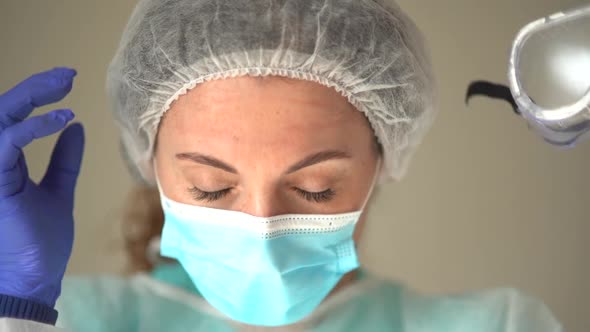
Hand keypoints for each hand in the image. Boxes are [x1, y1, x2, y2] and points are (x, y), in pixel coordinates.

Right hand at [0, 67, 83, 306]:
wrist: (33, 280)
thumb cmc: (39, 242)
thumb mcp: (58, 191)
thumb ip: (63, 160)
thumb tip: (75, 128)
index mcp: (4, 163)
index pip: (14, 118)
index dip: (38, 95)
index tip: (68, 81)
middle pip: (4, 110)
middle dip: (35, 87)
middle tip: (69, 74)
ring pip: (0, 117)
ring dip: (31, 96)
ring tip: (65, 85)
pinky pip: (6, 142)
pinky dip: (32, 127)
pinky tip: (62, 117)